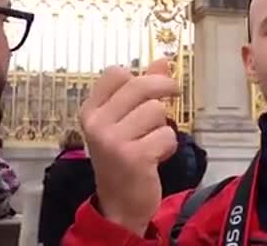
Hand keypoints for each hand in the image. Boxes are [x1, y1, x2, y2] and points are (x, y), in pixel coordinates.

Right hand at [79, 58, 179, 235]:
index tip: (155, 81)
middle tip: (174, 93)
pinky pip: (166, 135)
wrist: (119, 205)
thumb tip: (163, 61)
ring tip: (152, 141)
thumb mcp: (125, 121)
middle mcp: (97, 124)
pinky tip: (155, 157)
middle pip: (140, 86)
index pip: (115, 73)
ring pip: (156, 111)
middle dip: (163, 87)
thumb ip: (142, 90)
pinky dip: (167, 146)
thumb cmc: (123, 159)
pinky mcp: (133, 157)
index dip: (139, 75)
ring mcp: (113, 141)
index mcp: (91, 111)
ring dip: (163, 126)